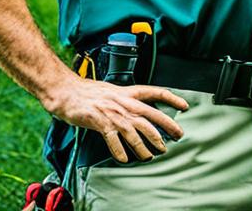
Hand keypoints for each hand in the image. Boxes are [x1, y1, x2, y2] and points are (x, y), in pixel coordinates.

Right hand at [43, 75, 188, 162]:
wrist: (66, 91)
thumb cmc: (88, 92)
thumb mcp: (112, 91)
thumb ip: (126, 99)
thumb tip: (138, 109)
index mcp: (128, 92)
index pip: (156, 92)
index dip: (172, 98)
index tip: (185, 106)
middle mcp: (124, 102)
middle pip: (151, 116)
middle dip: (167, 127)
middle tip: (177, 137)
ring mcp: (113, 113)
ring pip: (135, 132)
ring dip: (145, 146)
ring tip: (151, 156)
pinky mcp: (100, 122)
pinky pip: (114, 140)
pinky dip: (120, 151)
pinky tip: (125, 159)